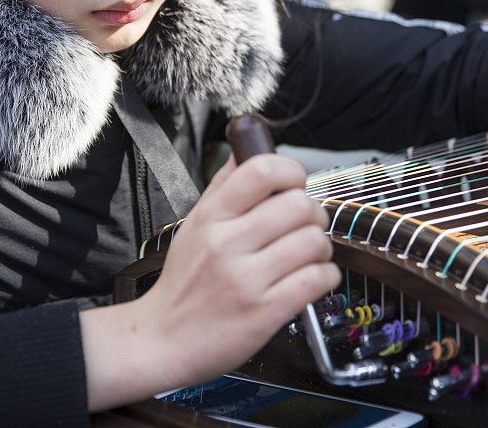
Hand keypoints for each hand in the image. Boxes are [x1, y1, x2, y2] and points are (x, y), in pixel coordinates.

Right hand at [80, 153, 339, 411]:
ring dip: (321, 248)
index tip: (294, 184)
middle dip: (314, 213)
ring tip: (308, 256)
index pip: (262, 170)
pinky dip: (325, 276)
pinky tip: (312, 278)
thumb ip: (222, 187)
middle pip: (299, 205)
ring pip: (314, 242)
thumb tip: (245, 147)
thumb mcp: (194, 226)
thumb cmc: (184, 282)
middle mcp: (227, 243)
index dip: (291, 171)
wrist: (162, 340)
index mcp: (211, 217)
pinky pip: (317, 279)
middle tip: (305, 226)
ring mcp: (246, 279)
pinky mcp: (265, 313)